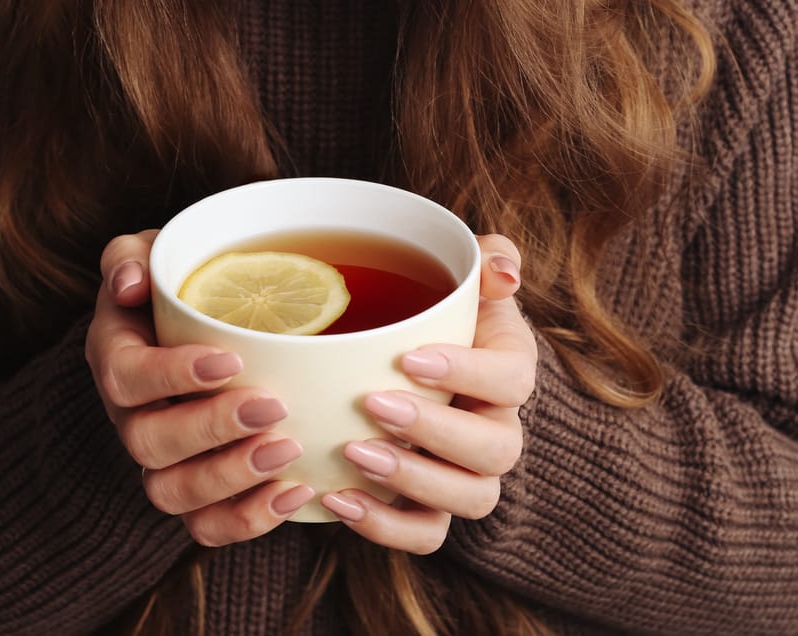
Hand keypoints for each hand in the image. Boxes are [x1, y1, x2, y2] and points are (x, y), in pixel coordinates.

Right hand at [86, 231, 315, 546]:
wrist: (203, 331)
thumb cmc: (183, 289)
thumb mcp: (156, 258)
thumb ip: (132, 258)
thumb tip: (128, 285)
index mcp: (117, 359)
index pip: (127, 377)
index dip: (173, 376)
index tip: (231, 361)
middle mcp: (131, 417)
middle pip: (149, 443)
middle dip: (212, 429)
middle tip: (272, 405)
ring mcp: (162, 462)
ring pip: (173, 494)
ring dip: (231, 479)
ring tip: (289, 452)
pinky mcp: (198, 493)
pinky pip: (207, 525)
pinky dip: (249, 519)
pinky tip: (298, 490)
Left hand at [321, 234, 536, 553]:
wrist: (412, 369)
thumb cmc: (437, 318)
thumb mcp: (461, 280)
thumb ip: (485, 259)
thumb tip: (501, 272)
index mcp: (508, 371)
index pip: (512, 379)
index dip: (467, 373)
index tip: (409, 358)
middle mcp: (499, 430)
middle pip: (494, 450)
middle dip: (436, 431)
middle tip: (375, 404)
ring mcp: (470, 476)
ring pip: (470, 498)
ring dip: (413, 481)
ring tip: (354, 454)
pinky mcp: (434, 508)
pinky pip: (427, 534)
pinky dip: (385, 527)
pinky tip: (337, 498)